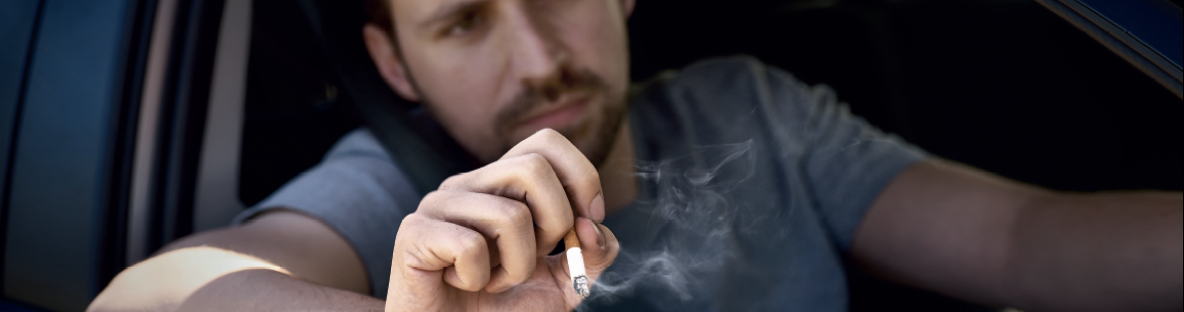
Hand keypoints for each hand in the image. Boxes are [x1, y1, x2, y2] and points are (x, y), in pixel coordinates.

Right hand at [386, 129, 619, 311]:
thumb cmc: (503, 310)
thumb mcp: (564, 283)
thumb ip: (592, 254)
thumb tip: (590, 225)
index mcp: (502, 184)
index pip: (546, 143)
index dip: (580, 177)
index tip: (586, 221)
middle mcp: (469, 184)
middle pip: (533, 167)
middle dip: (554, 223)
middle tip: (534, 259)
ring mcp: (438, 204)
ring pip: (510, 216)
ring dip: (517, 267)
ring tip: (494, 282)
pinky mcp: (414, 232)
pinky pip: (470, 247)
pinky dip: (479, 279)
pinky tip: (464, 284)